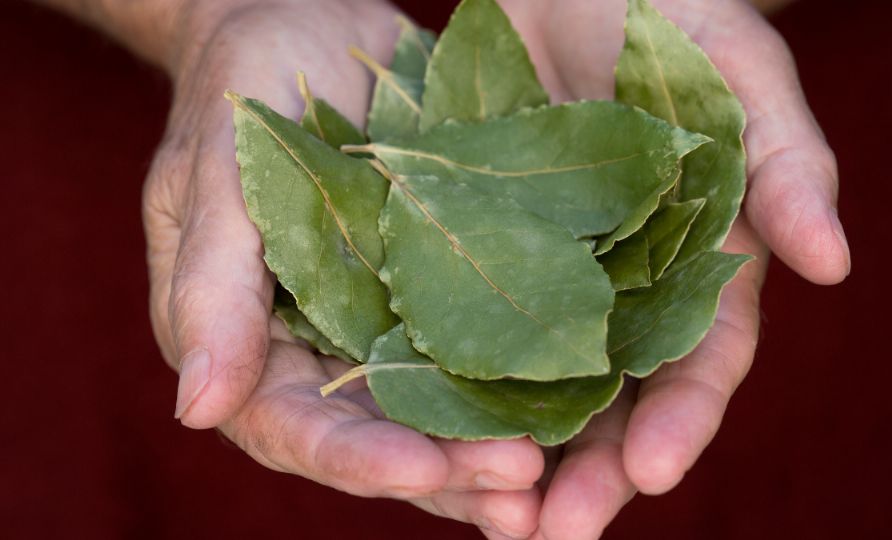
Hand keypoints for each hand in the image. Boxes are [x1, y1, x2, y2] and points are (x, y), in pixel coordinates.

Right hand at [144, 1, 543, 535]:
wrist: (309, 24)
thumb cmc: (244, 86)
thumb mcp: (216, 171)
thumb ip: (210, 287)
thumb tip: (196, 410)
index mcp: (248, 340)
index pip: (295, 425)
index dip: (354, 457)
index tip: (419, 470)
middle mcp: (321, 350)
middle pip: (380, 438)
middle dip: (446, 472)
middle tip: (521, 492)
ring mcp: (386, 324)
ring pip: (438, 412)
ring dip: (492, 452)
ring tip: (553, 481)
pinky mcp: (443, 291)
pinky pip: (483, 351)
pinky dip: (524, 387)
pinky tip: (579, 410)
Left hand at [501, 0, 850, 536]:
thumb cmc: (667, 10)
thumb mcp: (737, 67)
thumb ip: (789, 159)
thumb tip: (833, 263)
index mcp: (701, 260)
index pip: (702, 360)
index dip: (683, 420)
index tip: (649, 471)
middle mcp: (626, 286)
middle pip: (616, 399)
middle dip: (592, 470)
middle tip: (554, 534)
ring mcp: (552, 276)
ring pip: (540, 384)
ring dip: (519, 453)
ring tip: (493, 517)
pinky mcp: (483, 252)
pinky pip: (466, 326)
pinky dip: (453, 382)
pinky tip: (426, 429)